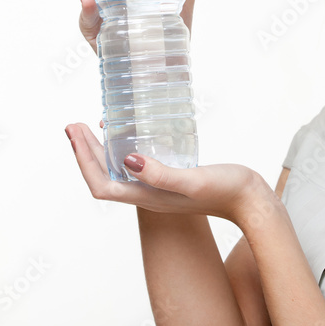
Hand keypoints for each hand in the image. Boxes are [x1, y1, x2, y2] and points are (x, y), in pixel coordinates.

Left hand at [65, 122, 272, 226]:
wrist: (252, 201)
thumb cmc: (226, 191)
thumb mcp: (192, 180)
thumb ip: (161, 173)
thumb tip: (127, 160)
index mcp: (147, 197)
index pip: (100, 184)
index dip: (83, 160)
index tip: (75, 132)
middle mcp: (147, 194)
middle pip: (103, 177)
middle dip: (84, 151)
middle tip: (73, 124)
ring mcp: (157, 188)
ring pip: (116, 172)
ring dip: (99, 150)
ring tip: (89, 126)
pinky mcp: (169, 179)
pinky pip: (134, 165)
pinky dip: (121, 148)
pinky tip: (128, 133)